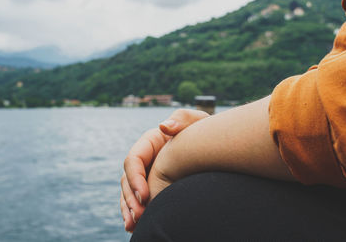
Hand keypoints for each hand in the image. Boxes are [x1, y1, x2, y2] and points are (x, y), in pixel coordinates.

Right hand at [121, 109, 208, 231]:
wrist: (216, 147)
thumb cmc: (206, 132)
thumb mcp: (197, 121)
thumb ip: (182, 119)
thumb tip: (163, 126)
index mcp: (150, 142)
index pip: (134, 159)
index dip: (135, 178)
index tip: (145, 195)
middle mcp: (145, 158)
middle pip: (128, 179)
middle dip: (131, 198)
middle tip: (140, 215)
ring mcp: (147, 173)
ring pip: (129, 192)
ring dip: (128, 209)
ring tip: (132, 225)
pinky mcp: (152, 186)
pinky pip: (137, 200)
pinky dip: (133, 213)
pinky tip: (133, 226)